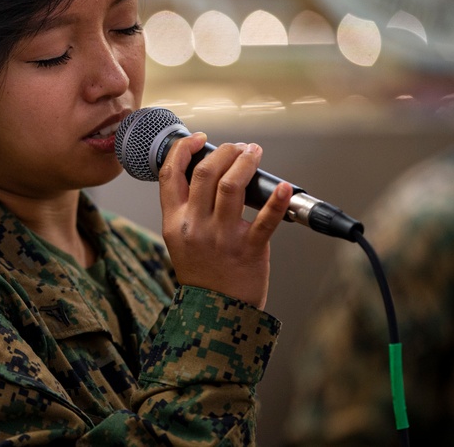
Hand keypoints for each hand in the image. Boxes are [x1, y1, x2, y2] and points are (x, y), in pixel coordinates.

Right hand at [157, 133, 291, 310]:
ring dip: (245, 162)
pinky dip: (276, 199)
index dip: (183, 149)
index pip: (170, 174)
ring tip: (254, 153)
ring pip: (231, 185)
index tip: (198, 138)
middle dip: (224, 151)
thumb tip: (206, 171)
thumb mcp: (179, 239)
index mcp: (174, 222)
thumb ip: (187, 208)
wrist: (215, 314)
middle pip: (205, 172)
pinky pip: (265, 220)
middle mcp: (195, 226)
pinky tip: (282, 186)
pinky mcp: (249, 249)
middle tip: (237, 147)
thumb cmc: (202, 273)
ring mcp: (222, 237)